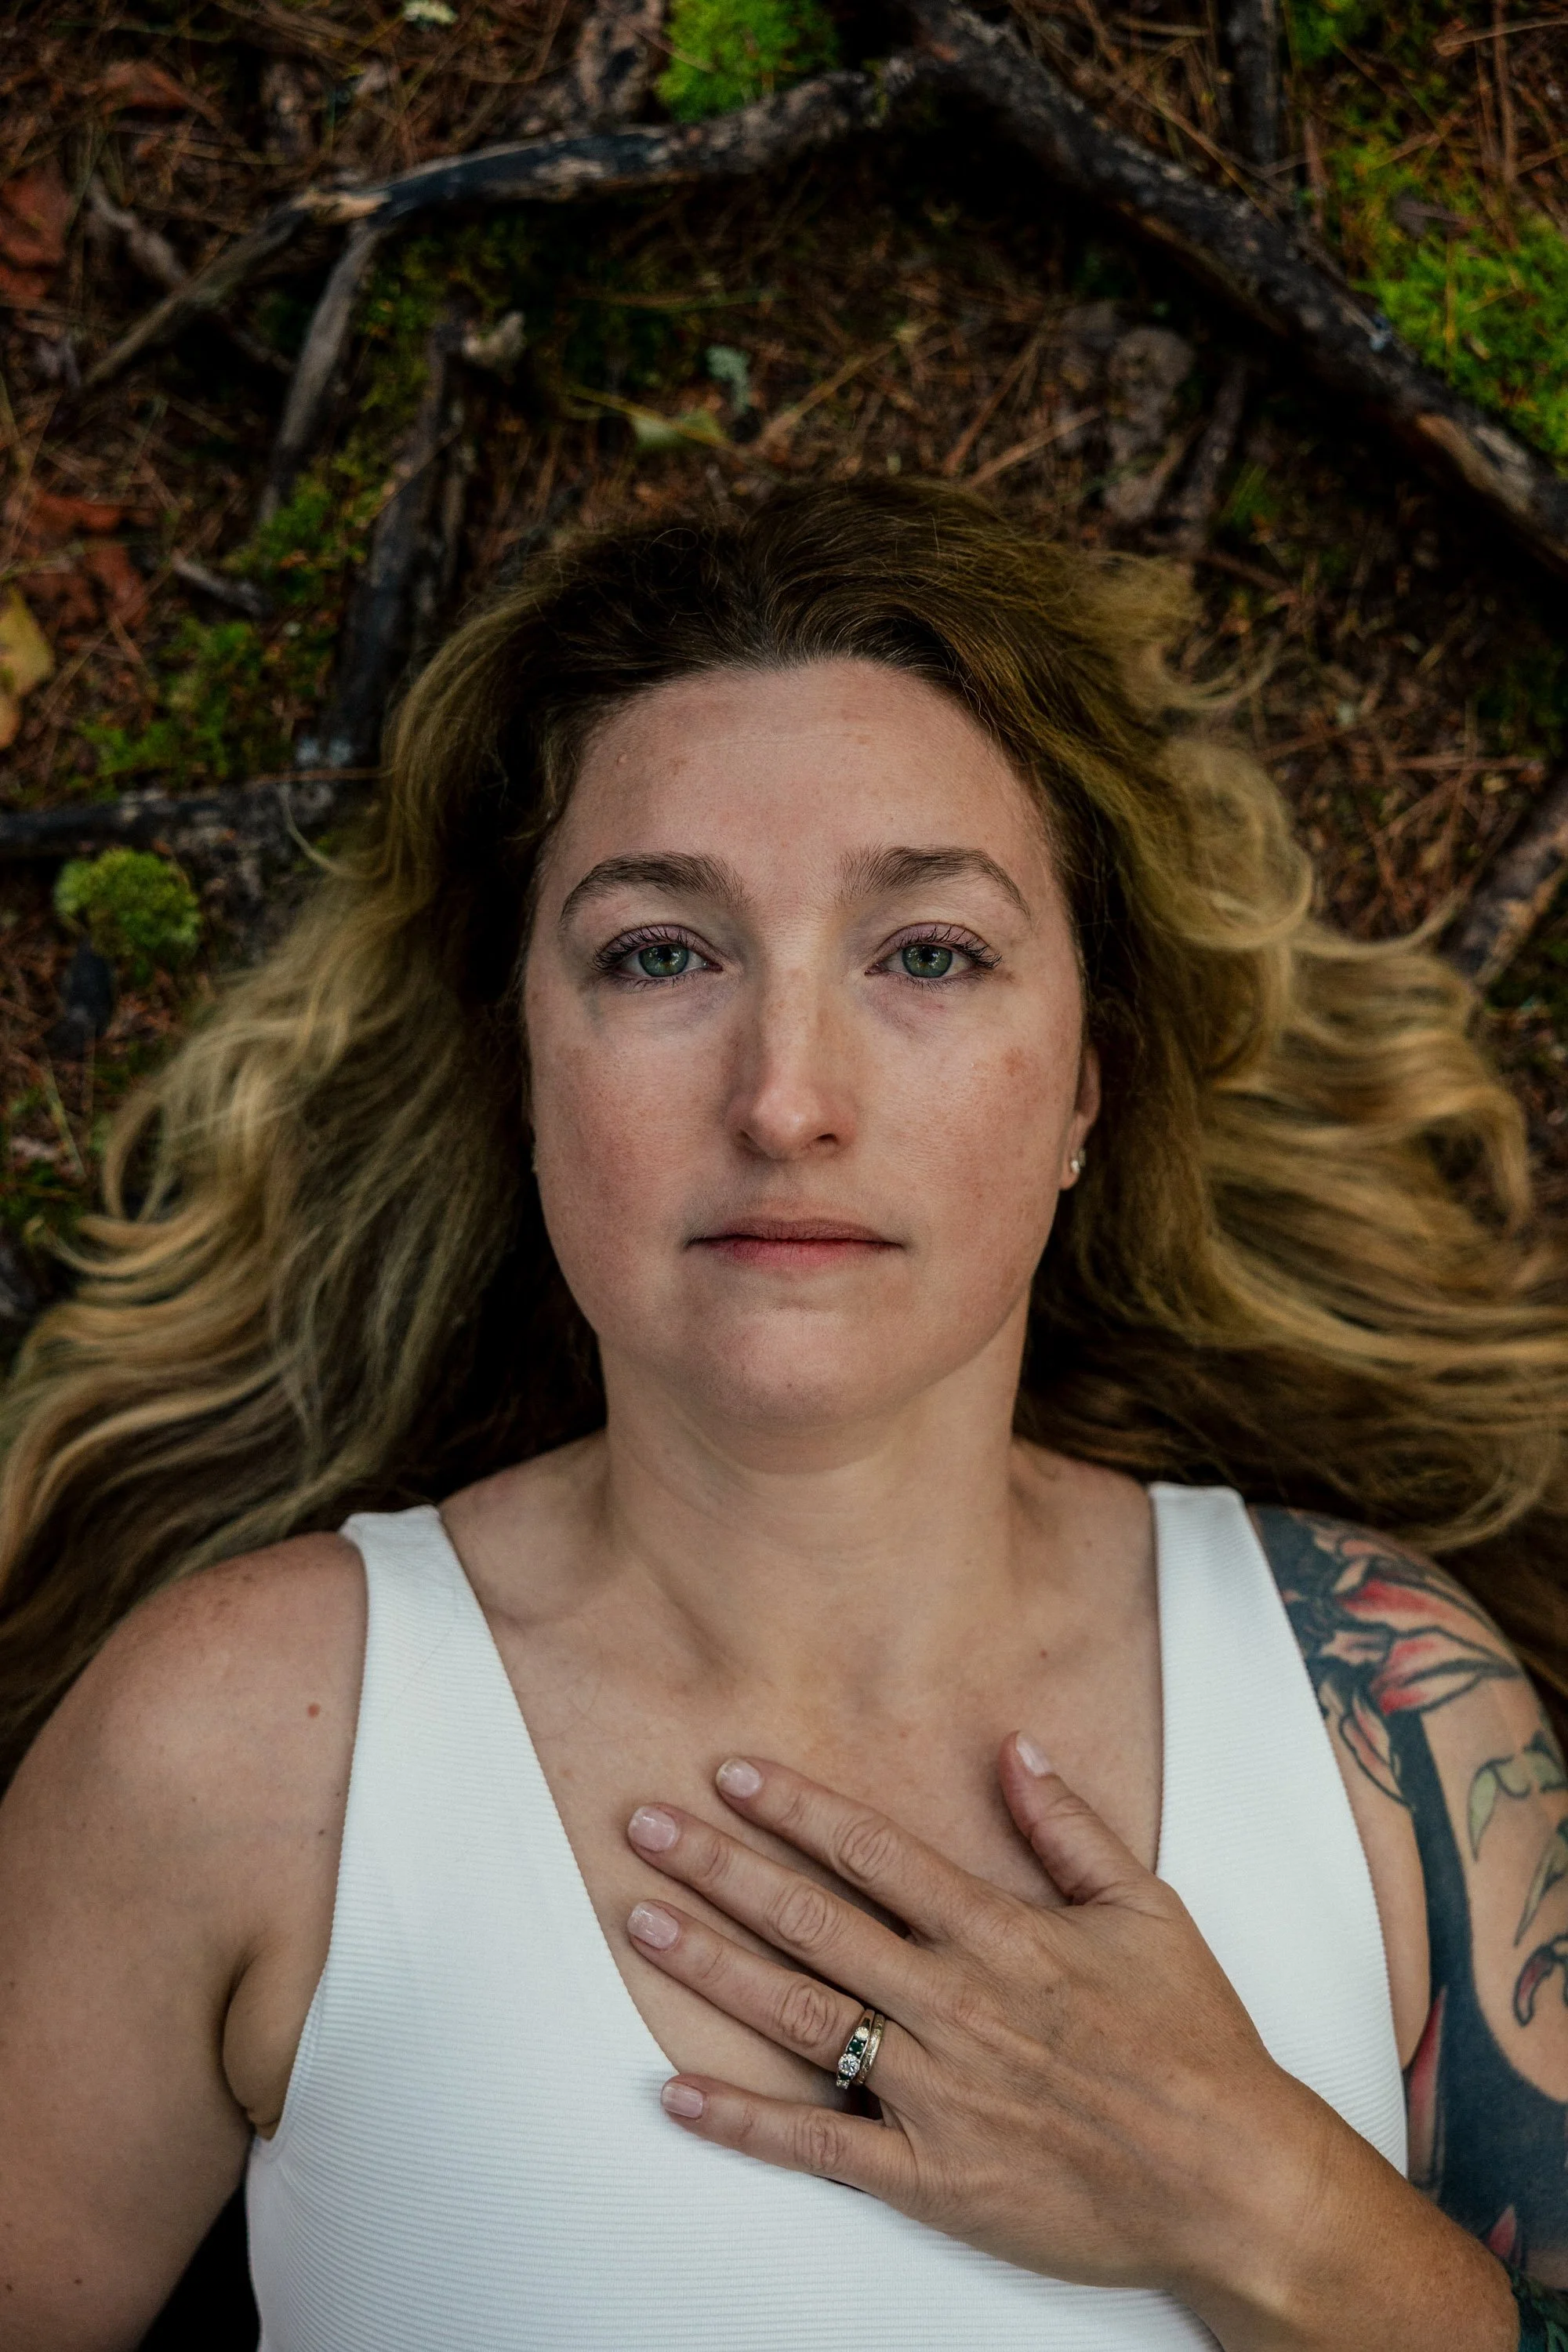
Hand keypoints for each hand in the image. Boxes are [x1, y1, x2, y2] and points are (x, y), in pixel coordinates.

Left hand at [623, 1739, 1512, 2350]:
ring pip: (799, 2016)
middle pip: (812, 1921)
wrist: (1231, 2180)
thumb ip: (1070, 1829)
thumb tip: (1015, 1749)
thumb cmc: (1194, 2042)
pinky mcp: (931, 2175)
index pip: (873, 1855)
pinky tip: (680, 2094)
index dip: (795, 1809)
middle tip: (646, 1826)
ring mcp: (935, 2092)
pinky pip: (820, 2143)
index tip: (730, 1772)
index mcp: (1000, 1936)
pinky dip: (745, 2121)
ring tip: (643, 1923)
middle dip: (721, 1868)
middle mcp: (953, 2004)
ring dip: (713, 1967)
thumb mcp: (1146, 1910)